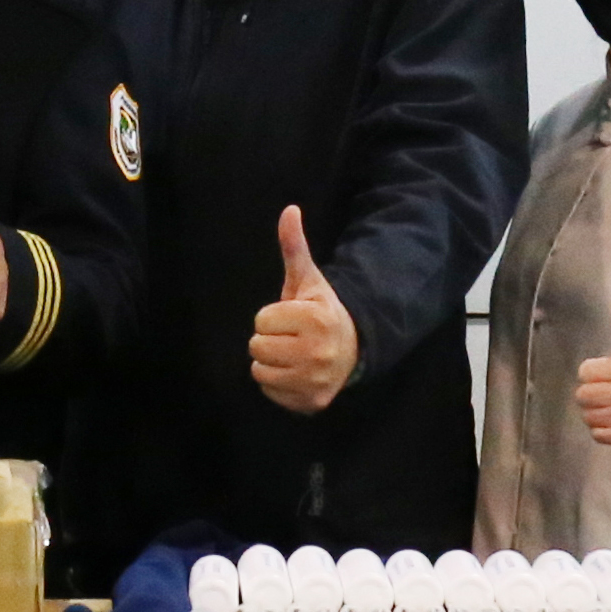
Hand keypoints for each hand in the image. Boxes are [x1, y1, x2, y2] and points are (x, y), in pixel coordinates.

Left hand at [247, 206, 358, 413]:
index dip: (272, 317)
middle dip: (269, 339)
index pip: (261, 320)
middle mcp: (318, 353)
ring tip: (291, 353)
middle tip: (290, 336)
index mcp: (316, 319)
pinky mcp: (312, 402)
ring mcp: (316, 381)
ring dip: (270, 363)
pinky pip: (270, 393)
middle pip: (257, 347)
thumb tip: (289, 209)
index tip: (292, 317)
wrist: (353, 348)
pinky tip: (296, 372)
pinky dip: (278, 385)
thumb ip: (294, 246)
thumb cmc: (320, 311)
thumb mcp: (307, 279)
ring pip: (260, 373)